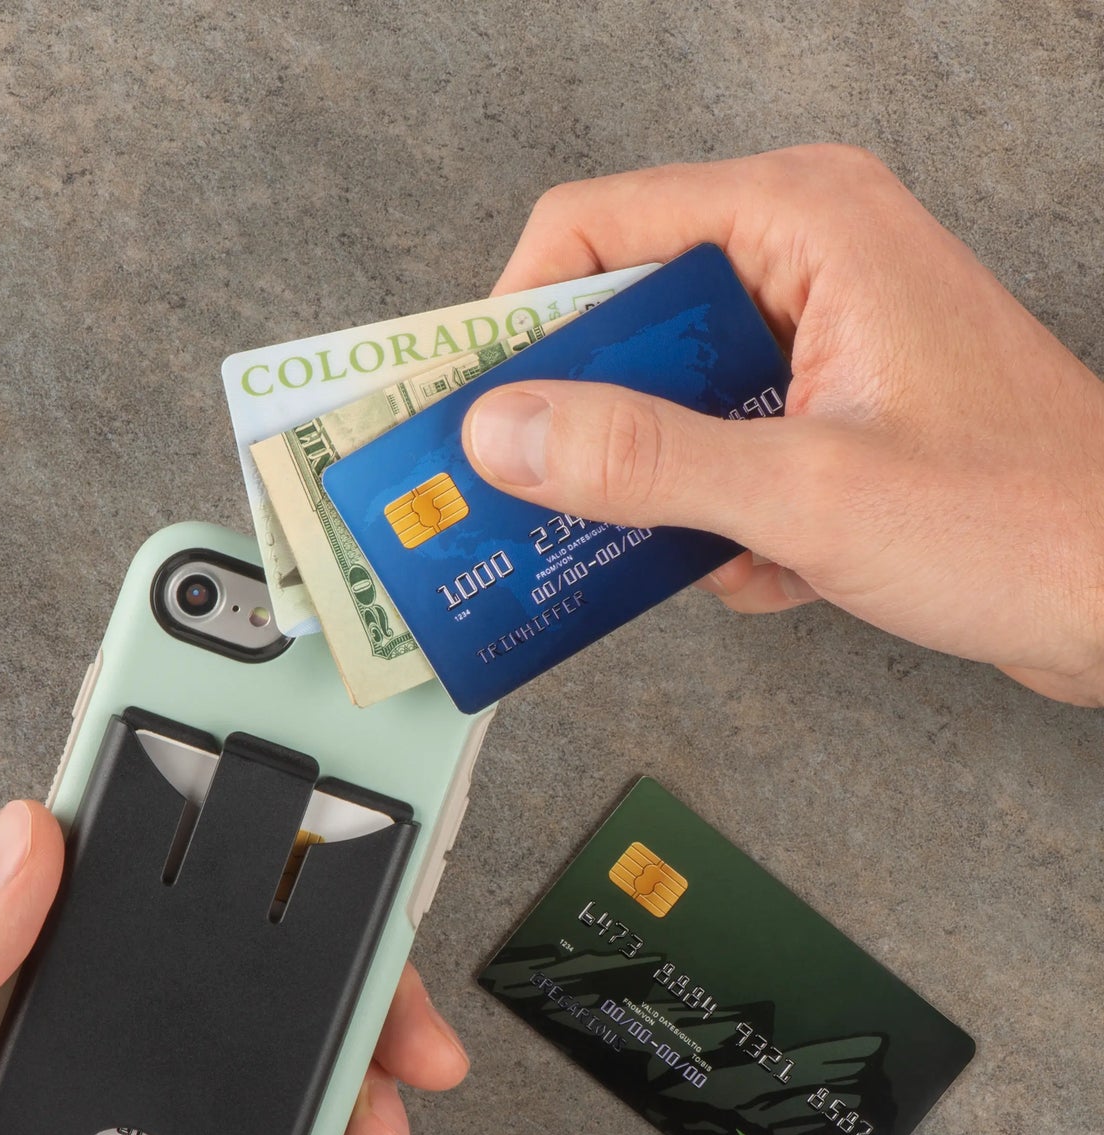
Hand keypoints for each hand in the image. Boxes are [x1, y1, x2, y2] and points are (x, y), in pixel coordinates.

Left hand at [0, 801, 468, 1134]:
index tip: (325, 838)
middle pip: (229, 966)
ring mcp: (106, 1106)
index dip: (236, 845)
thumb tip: (25, 834)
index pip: (137, 873)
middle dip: (335, 980)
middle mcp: (66, 1022)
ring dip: (333, 1080)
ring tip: (374, 1122)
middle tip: (400, 1021)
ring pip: (250, 1061)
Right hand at [463, 145, 1103, 704]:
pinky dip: (723, 520)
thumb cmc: (1018, 524)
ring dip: (658, 488)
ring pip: (667, 397)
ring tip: (693, 550)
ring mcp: (819, 337)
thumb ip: (640, 459)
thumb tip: (500, 432)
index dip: (515, 318)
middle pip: (625, 316)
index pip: (595, 227)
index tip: (463, 410)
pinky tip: (775, 566)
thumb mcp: (803, 493)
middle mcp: (805, 260)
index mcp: (801, 223)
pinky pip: (718, 448)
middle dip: (584, 421)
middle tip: (535, 499)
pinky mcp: (829, 409)